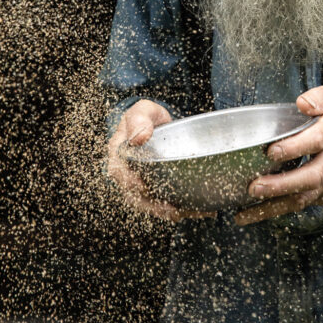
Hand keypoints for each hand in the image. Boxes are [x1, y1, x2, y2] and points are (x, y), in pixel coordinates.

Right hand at [107, 99, 214, 221]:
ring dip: (168, 212)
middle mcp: (128, 174)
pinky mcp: (157, 189)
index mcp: (119, 154)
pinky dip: (184, 208)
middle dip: (152, 205)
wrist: (157, 125)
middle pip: (135, 196)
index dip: (129, 182)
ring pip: (151, 204)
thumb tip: (139, 137)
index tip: (142, 186)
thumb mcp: (143, 110)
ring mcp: (142, 184)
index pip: (119, 172)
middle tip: (170, 210)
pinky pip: (167, 203)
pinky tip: (203, 210)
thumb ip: (139, 119)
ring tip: (187, 212)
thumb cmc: (147, 117)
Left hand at [235, 86, 322, 225]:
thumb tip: (302, 103)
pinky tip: (255, 212)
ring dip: (274, 205)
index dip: (295, 147)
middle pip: (310, 177)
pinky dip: (278, 210)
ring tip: (247, 211)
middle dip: (281, 185)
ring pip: (304, 198)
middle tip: (255, 187)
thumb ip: (319, 97)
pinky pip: (302, 204)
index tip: (272, 152)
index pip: (317, 141)